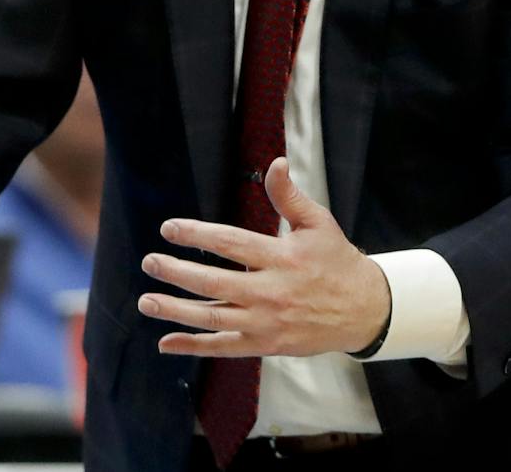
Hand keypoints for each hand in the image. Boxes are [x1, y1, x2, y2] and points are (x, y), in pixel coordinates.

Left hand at [137, 158, 390, 357]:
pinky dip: (194, 346)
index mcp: (282, 257)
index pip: (230, 243)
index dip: (197, 235)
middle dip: (177, 272)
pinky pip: (224, 348)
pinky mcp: (266, 345)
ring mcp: (267, 322)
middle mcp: (271, 292)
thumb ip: (289, 196)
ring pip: (213, 319)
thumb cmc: (336, 260)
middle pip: (214, 283)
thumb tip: (275, 162)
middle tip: (149, 262)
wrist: (363, 310)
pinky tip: (166, 342)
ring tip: (146, 300)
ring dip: (176, 311)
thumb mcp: (318, 223)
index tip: (169, 228)